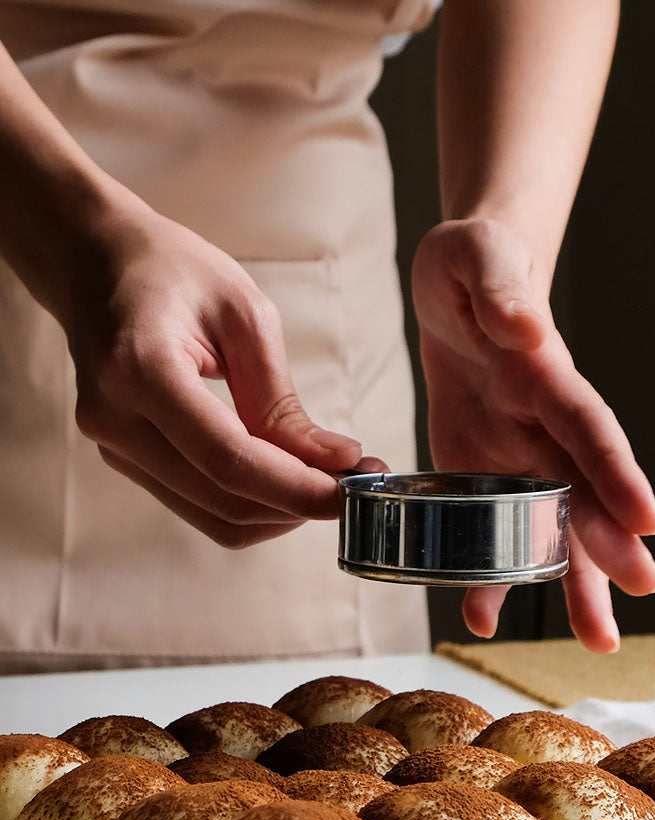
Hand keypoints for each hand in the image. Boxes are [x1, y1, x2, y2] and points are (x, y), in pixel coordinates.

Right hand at [59, 202, 366, 547]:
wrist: (91, 260)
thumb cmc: (170, 270)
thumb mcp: (244, 314)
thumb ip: (283, 400)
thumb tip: (335, 462)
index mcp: (142, 371)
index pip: (230, 460)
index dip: (298, 488)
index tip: (353, 489)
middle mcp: (116, 420)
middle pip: (224, 501)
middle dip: (298, 504)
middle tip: (355, 482)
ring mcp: (114, 447)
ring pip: (215, 518)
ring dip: (279, 512)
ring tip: (327, 479)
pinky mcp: (125, 459)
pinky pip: (199, 505)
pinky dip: (253, 502)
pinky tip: (287, 476)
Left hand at [412, 218, 654, 651]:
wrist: (461, 288)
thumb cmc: (472, 268)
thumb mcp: (474, 260)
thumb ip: (499, 289)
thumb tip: (526, 329)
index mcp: (545, 376)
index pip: (587, 428)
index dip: (615, 473)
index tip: (647, 520)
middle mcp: (544, 426)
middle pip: (585, 493)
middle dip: (610, 544)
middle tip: (640, 594)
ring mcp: (520, 456)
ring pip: (555, 528)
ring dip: (574, 583)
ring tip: (597, 640)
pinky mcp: (486, 475)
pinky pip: (494, 532)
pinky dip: (490, 576)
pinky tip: (484, 617)